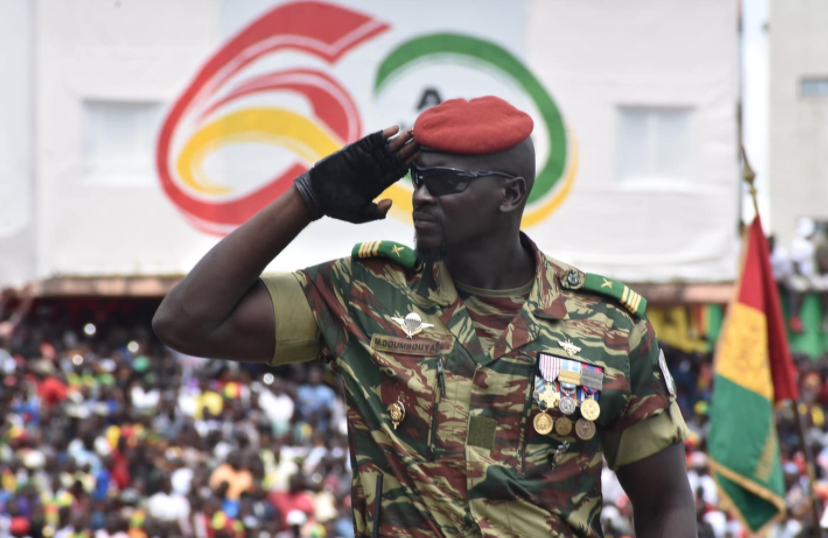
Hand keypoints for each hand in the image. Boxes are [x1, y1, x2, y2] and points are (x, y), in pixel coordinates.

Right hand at [294, 126, 418, 222]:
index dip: (409, 162)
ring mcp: (364, 160)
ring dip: (399, 140)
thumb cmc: (337, 208)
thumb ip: (376, 211)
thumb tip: (390, 203)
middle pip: (395, 157)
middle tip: (421, 138)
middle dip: (408, 148)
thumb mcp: (359, 214)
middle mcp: (373, 170)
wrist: (315, 196)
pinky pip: (369, 142)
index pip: (397, 171)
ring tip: (411, 131)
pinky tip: (393, 130)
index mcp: (377, 184)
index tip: (420, 154)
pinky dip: (381, 136)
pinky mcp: (352, 152)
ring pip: (385, 148)